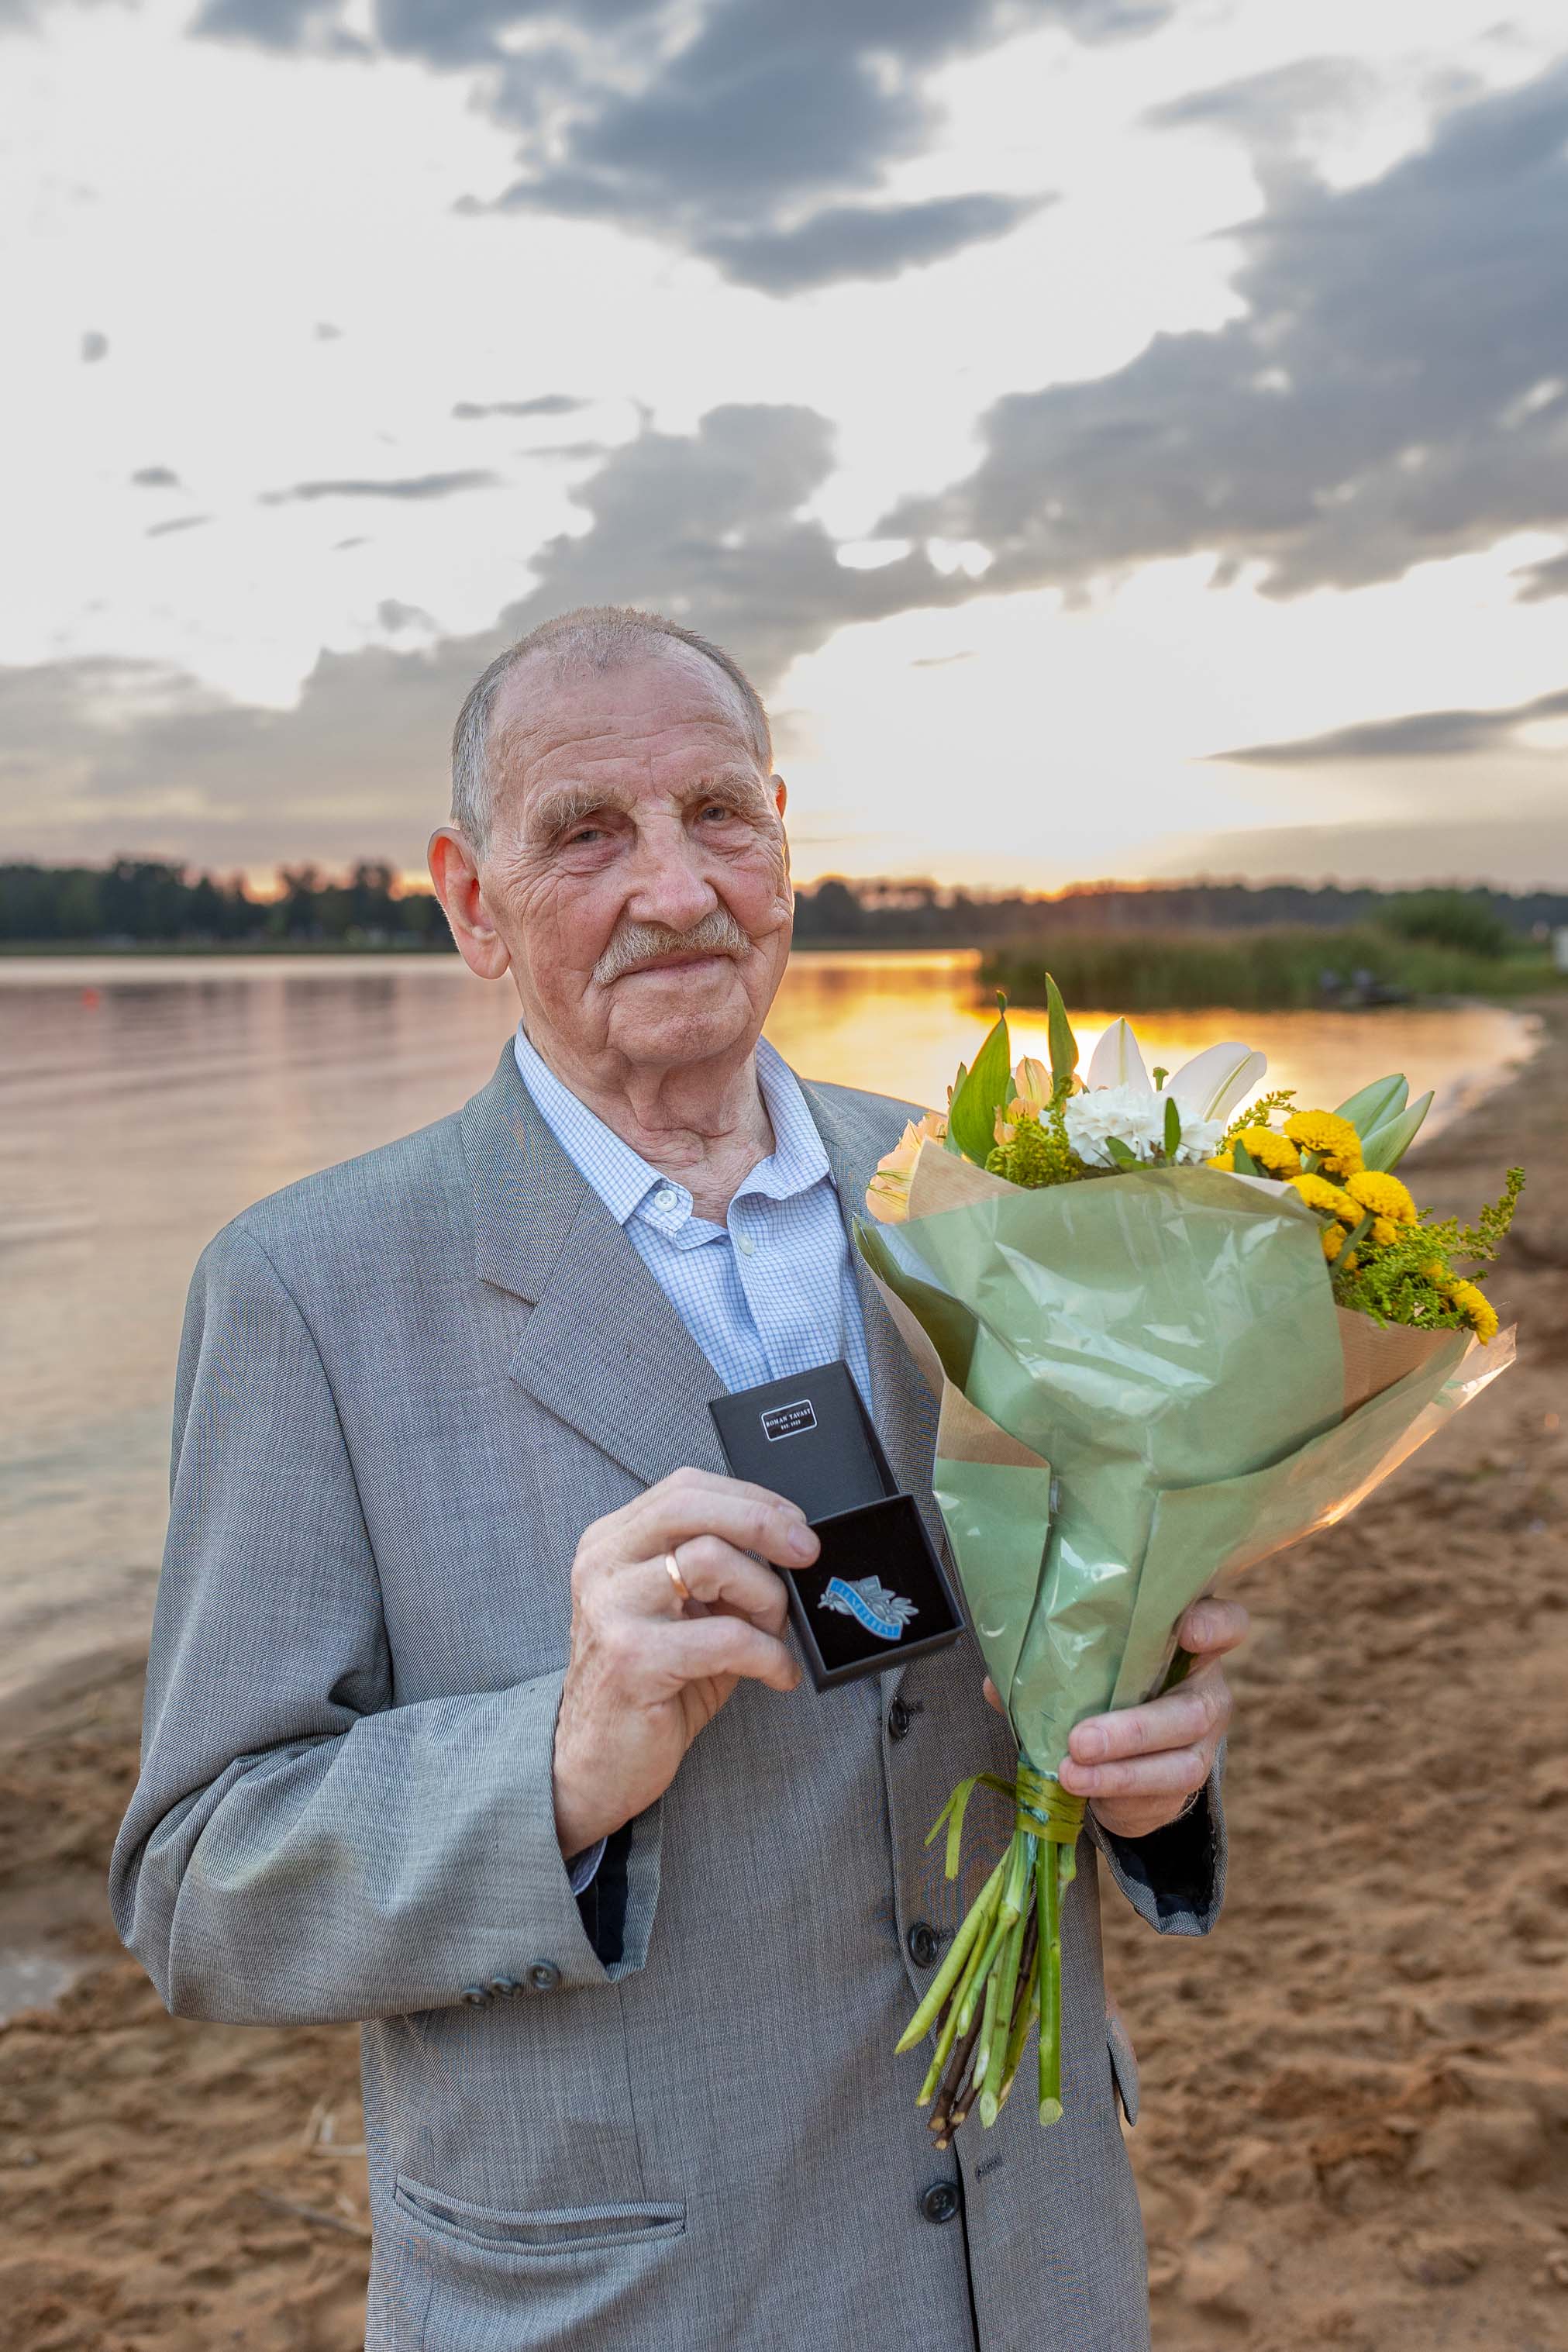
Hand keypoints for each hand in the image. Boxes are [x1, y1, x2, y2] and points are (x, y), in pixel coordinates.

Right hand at [552, 1466, 813, 1856]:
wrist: (593, 1764)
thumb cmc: (649, 1685)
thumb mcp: (682, 1614)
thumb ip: (719, 1573)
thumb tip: (790, 1548)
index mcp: (612, 1543)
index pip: (686, 1488)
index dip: (751, 1497)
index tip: (795, 1522)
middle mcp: (603, 1565)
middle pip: (691, 1505)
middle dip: (763, 1521)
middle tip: (806, 1552)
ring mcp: (612, 1609)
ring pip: (712, 1560)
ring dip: (766, 1595)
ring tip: (773, 1631)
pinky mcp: (632, 1659)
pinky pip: (726, 1637)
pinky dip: (769, 1654)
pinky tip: (777, 1673)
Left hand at [981, 1597, 1248, 1840]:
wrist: (1130, 1745)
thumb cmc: (1106, 1684)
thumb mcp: (1085, 1666)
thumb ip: (1050, 1667)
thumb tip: (997, 1684)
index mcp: (1186, 1644)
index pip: (1225, 1625)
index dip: (1213, 1626)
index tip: (1188, 1631)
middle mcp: (1204, 1692)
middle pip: (1193, 1711)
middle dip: (1135, 1729)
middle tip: (1082, 1741)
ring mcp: (1202, 1745)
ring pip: (1180, 1765)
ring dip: (1121, 1775)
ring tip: (1070, 1775)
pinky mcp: (1185, 1787)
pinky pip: (1160, 1800)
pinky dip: (1117, 1800)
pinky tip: (1083, 1796)